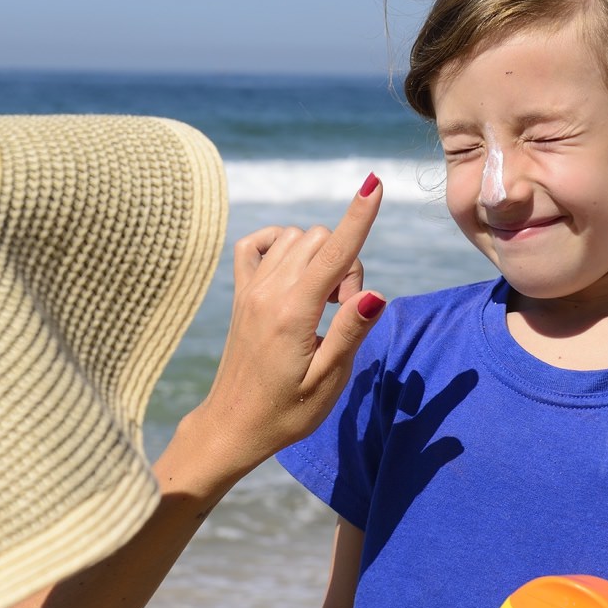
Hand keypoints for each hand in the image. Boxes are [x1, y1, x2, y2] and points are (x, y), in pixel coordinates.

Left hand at [197, 173, 384, 471]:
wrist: (233, 425)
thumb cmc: (286, 412)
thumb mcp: (327, 382)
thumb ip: (350, 333)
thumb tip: (373, 293)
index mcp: (294, 313)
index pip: (335, 252)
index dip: (359, 216)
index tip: (374, 182)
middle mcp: (269, 291)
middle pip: (321, 240)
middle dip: (346, 263)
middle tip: (343, 311)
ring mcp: (251, 288)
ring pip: (297, 238)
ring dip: (321, 258)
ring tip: (322, 305)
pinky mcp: (241, 292)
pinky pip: (258, 243)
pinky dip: (282, 244)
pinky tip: (293, 272)